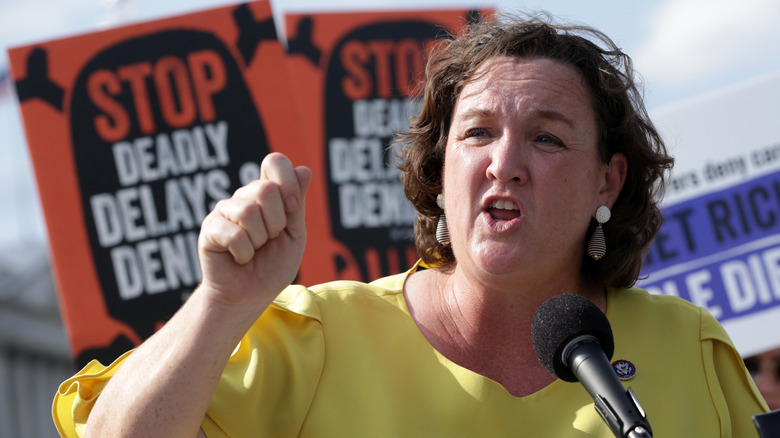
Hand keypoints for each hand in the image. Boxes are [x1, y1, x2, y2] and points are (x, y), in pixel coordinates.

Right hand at [197, 152, 311, 311]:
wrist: (249, 297)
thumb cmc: (272, 267)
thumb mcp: (294, 236)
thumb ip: (297, 205)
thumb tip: (304, 169)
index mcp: (268, 194)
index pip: (275, 162)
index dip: (287, 181)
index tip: (292, 207)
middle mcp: (245, 197)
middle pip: (266, 189)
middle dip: (276, 222)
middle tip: (269, 239)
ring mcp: (225, 211)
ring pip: (249, 210)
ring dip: (259, 239)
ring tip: (254, 249)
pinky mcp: (210, 228)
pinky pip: (234, 233)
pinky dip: (244, 253)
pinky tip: (240, 258)